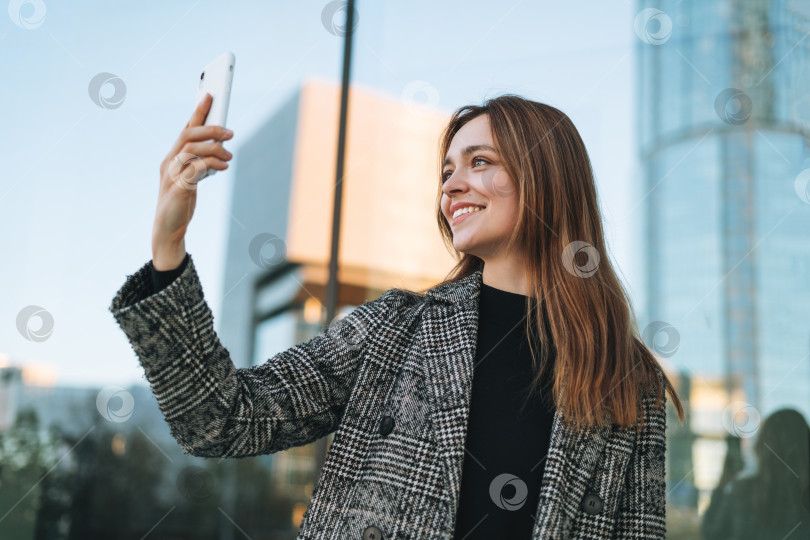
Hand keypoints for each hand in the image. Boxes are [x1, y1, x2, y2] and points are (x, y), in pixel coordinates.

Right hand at [152, 93, 233, 265]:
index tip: (210, 96)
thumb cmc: (181, 202)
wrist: (168, 229)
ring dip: (214, 148)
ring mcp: (171, 174)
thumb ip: (201, 162)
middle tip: (230, 131)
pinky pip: (195, 169)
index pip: (185, 128)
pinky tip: (223, 167)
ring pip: (192, 149)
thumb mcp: (192, 178)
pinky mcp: (178, 188)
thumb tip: (221, 147)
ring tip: (229, 155)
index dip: (198, 111)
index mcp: (172, 157)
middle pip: (188, 134)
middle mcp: (169, 162)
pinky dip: (211, 165)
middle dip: (210, 128)